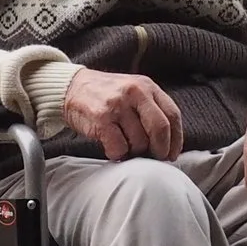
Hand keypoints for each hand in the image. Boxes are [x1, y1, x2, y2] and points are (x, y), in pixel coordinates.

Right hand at [61, 68, 183, 161]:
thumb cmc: (105, 95)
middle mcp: (134, 92)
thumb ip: (151, 109)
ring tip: (125, 148)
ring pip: (139, 142)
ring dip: (134, 152)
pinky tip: (112, 148)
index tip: (172, 154)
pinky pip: (119, 147)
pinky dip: (117, 154)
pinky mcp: (101, 118)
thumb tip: (169, 143)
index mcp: (147, 86)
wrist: (71, 87)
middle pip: (160, 129)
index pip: (172, 115)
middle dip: (160, 150)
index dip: (176, 139)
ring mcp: (117, 105)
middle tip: (155, 159)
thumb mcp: (133, 91)